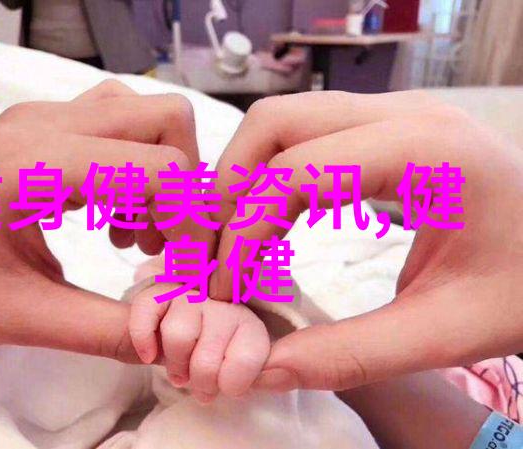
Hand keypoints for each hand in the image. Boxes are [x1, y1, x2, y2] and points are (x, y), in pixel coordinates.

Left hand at [0, 80, 214, 360]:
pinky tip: (113, 222)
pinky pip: (120, 129)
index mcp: (36, 163)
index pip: (161, 168)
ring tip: (135, 236)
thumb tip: (173, 336)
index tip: (185, 271)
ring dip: (161, 177)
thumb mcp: (21, 317)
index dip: (192, 221)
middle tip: (164, 245)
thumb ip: (105, 330)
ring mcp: (43, 119)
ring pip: (146, 118)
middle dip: (185, 189)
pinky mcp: (44, 129)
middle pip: (167, 120)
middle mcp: (45, 122)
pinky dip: (137, 173)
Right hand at [129, 258, 269, 401]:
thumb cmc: (214, 362)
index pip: (246, 360)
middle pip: (206, 360)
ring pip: (178, 336)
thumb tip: (282, 371)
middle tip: (199, 382)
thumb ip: (265, 374)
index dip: (228, 385)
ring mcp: (192, 294)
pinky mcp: (160, 291)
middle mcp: (224, 304)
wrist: (181, 341)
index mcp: (250, 326)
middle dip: (198, 382)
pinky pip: (147, 312)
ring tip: (179, 370)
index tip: (223, 385)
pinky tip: (149, 354)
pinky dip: (143, 339)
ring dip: (174, 364)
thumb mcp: (241, 375)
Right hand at [209, 90, 522, 389]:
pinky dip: (273, 178)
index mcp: (427, 151)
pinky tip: (271, 228)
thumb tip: (261, 368)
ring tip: (233, 244)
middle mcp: (405, 114)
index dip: (243, 229)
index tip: (224, 287)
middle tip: (214, 256)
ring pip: (285, 122)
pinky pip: (308, 137)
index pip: (296, 171)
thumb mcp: (446, 333)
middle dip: (229, 189)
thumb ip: (352, 355)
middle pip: (276, 123)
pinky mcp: (388, 128)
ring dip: (245, 180)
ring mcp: (395, 113)